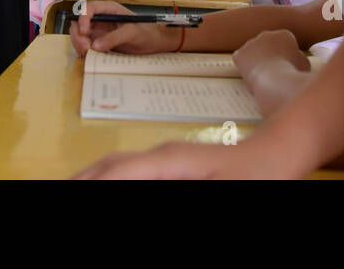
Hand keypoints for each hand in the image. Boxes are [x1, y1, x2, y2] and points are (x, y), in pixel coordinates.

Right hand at [69, 1, 177, 55]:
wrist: (152, 43)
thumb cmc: (145, 32)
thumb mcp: (131, 33)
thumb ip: (114, 38)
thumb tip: (96, 46)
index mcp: (108, 9)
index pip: (89, 8)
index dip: (83, 18)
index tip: (84, 32)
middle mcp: (100, 19)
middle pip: (79, 22)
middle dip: (78, 34)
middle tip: (86, 47)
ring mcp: (98, 31)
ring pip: (79, 35)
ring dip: (79, 44)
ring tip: (89, 53)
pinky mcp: (98, 42)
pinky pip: (85, 45)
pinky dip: (84, 51)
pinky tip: (92, 56)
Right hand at [73, 138, 294, 179]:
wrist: (282, 151)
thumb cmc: (258, 175)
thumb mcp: (220, 191)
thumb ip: (176, 188)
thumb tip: (142, 177)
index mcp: (170, 160)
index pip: (118, 171)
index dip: (91, 181)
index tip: (70, 187)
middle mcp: (163, 155)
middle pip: (111, 166)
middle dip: (83, 180)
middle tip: (61, 188)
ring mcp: (168, 159)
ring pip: (119, 168)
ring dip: (96, 178)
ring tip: (76, 186)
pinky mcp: (175, 166)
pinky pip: (134, 171)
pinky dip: (114, 178)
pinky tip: (111, 184)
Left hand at [233, 30, 310, 77]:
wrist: (275, 80)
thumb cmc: (292, 73)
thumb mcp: (305, 63)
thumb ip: (299, 56)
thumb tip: (295, 55)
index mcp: (284, 34)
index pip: (285, 42)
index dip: (287, 55)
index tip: (287, 65)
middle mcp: (266, 34)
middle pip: (268, 44)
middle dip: (270, 54)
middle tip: (274, 69)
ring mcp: (251, 43)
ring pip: (254, 51)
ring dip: (257, 59)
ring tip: (264, 74)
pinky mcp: (240, 54)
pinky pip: (241, 59)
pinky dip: (245, 66)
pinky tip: (252, 74)